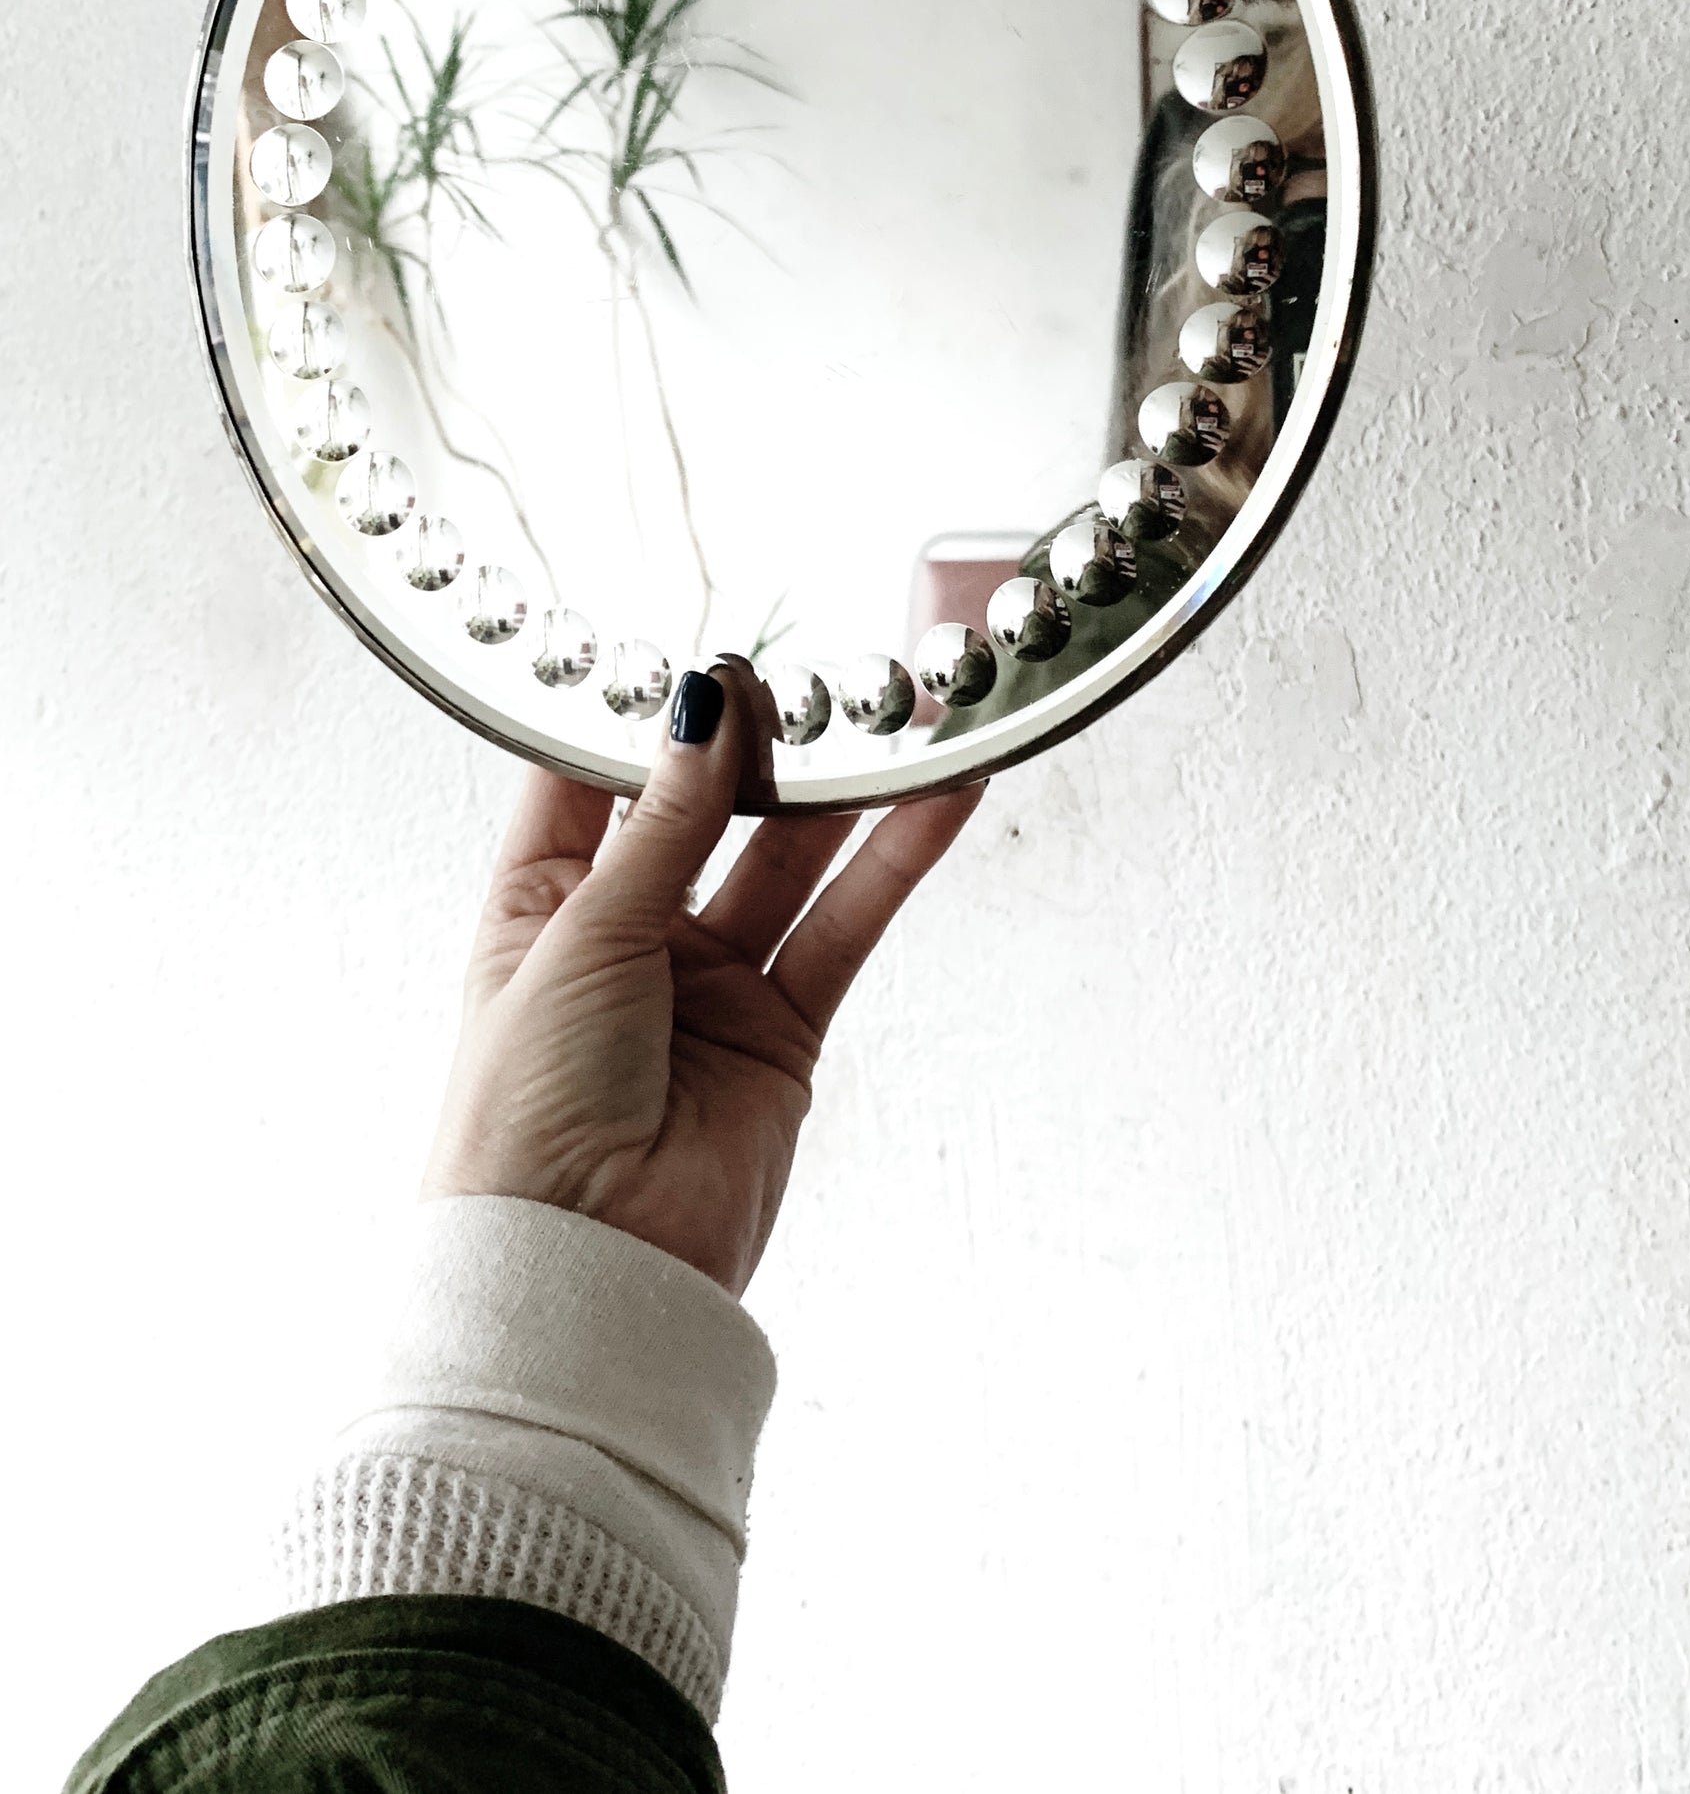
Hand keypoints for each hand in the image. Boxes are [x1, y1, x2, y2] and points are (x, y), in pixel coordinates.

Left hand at [421, 660, 982, 1295]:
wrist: (584, 1275)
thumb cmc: (525, 1116)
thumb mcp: (582, 935)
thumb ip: (667, 823)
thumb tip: (707, 709)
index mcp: (538, 905)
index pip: (590, 780)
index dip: (639, 713)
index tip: (694, 639)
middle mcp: (626, 937)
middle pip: (703, 811)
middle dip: (753, 743)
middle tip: (805, 664)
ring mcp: (708, 984)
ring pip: (787, 861)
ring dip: (836, 791)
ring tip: (892, 711)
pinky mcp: (781, 1030)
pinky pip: (845, 928)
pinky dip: (894, 863)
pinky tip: (939, 797)